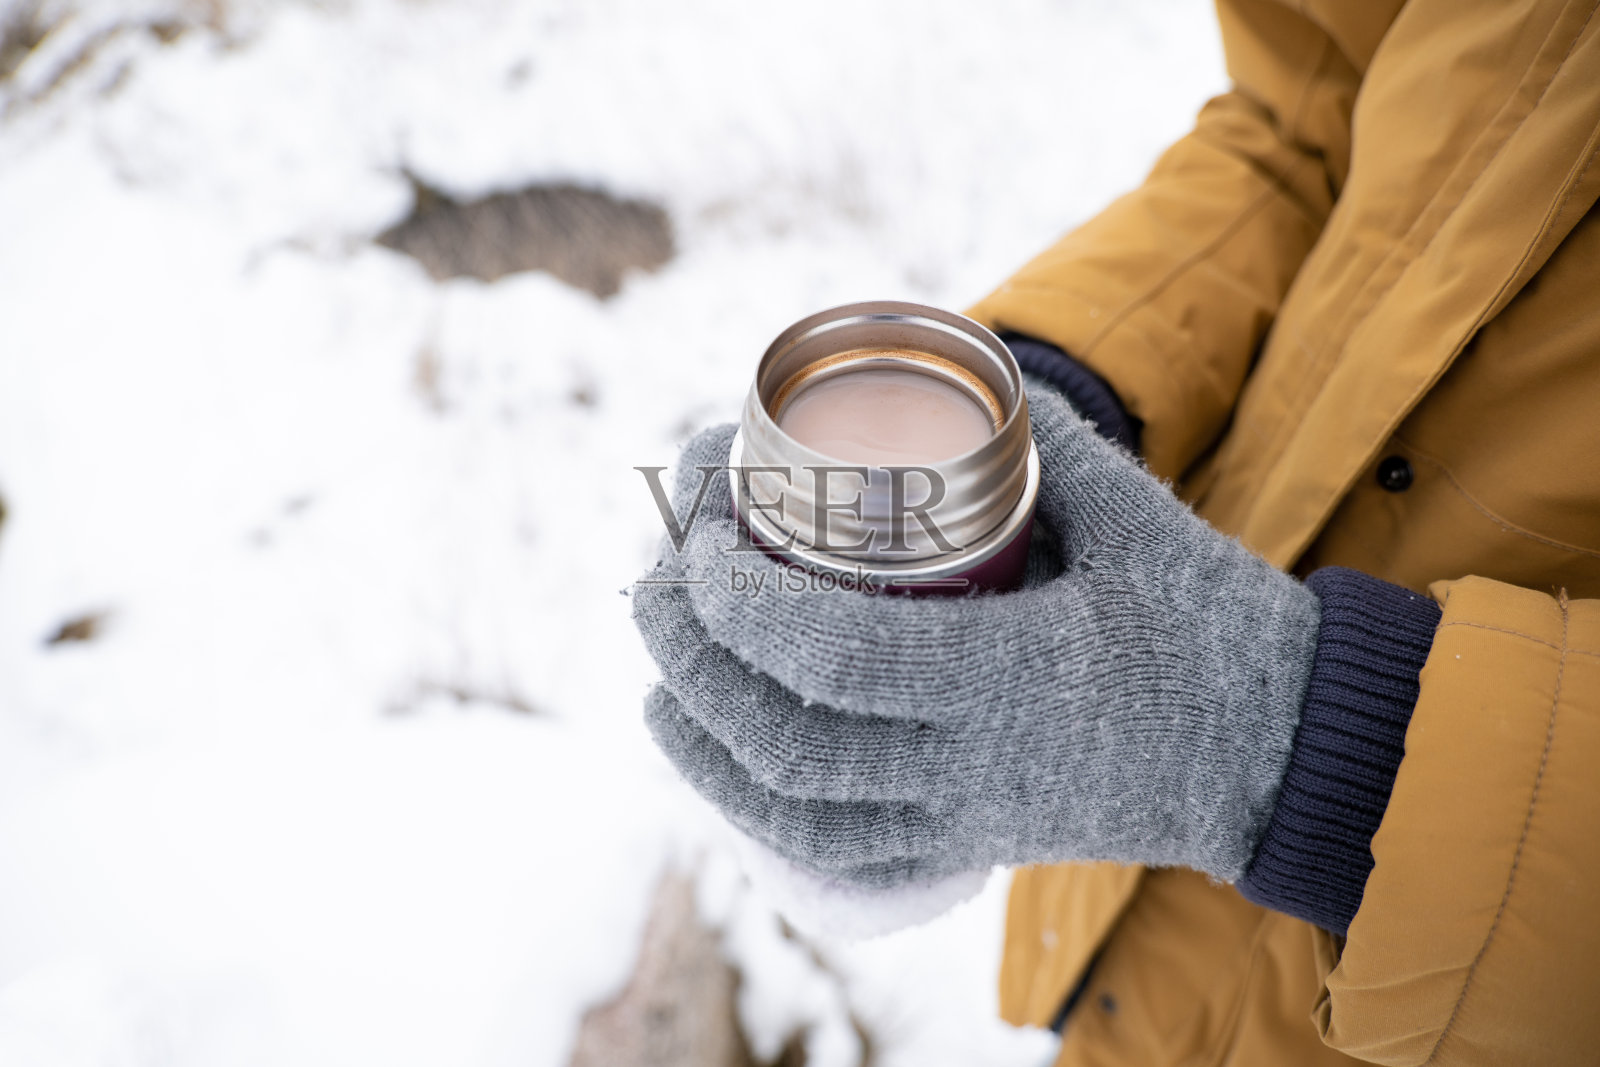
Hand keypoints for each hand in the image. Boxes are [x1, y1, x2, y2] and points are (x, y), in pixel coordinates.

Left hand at [632, 383, 1319, 889]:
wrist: (1282, 758)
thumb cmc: (1219, 631)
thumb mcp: (1141, 522)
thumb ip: (1046, 449)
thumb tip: (960, 383)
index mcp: (1016, 680)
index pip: (835, 656)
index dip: (741, 599)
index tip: (701, 532)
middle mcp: (976, 767)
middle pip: (787, 736)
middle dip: (695, 656)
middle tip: (656, 579)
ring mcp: (966, 820)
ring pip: (795, 810)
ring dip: (701, 743)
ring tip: (657, 669)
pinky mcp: (967, 847)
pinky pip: (839, 856)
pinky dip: (758, 816)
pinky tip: (715, 763)